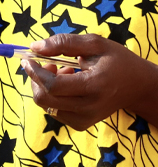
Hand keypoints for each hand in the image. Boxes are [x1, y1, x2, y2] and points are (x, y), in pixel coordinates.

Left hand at [23, 32, 155, 129]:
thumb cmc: (116, 61)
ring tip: (65, 73)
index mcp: (93, 85)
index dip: (35, 72)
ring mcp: (85, 119)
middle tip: (50, 64)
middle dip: (37, 79)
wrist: (138, 86)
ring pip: (46, 106)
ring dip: (46, 87)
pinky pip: (54, 111)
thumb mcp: (95, 44)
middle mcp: (89, 107)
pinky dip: (53, 97)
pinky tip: (69, 86)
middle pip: (44, 99)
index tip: (28, 59)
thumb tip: (34, 47)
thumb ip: (64, 43)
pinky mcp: (81, 124)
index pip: (53, 85)